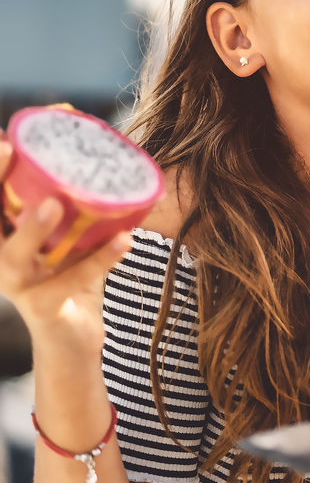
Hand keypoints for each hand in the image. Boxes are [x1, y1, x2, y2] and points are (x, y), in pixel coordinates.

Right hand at [0, 134, 132, 354]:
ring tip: (55, 202)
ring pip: (16, 255)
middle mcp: (1, 262)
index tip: (3, 138)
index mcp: (4, 242)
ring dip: (34, 228)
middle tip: (12, 150)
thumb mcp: (70, 243)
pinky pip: (72, 281)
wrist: (74, 344)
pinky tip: (124, 239)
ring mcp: (19, 287)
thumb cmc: (71, 282)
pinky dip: (100, 260)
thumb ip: (80, 212)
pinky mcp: (46, 308)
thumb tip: (110, 163)